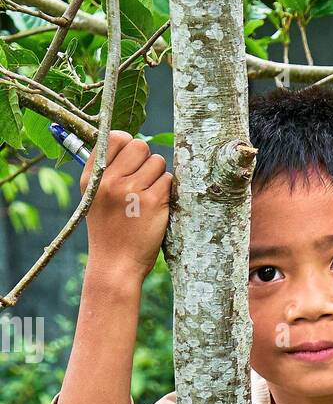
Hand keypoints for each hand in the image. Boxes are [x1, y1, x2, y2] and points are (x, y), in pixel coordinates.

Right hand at [82, 129, 172, 279]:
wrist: (115, 266)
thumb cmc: (108, 232)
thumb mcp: (94, 198)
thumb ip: (105, 171)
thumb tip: (128, 142)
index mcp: (92, 176)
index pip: (115, 138)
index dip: (129, 144)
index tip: (132, 159)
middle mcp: (109, 180)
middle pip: (140, 147)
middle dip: (146, 160)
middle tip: (143, 182)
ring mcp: (131, 190)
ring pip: (158, 162)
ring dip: (158, 177)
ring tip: (148, 198)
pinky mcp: (152, 202)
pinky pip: (169, 180)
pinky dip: (167, 191)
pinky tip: (157, 207)